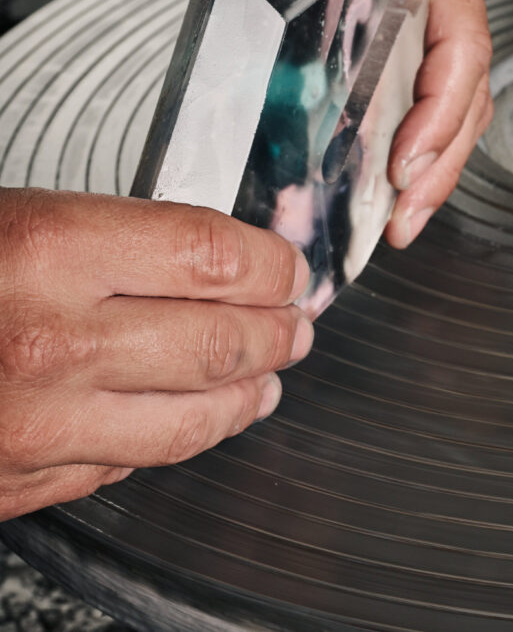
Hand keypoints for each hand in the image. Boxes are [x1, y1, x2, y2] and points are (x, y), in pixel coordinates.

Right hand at [0, 188, 311, 520]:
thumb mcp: (16, 217)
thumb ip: (116, 237)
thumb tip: (214, 256)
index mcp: (46, 247)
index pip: (214, 256)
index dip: (270, 262)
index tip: (289, 267)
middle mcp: (50, 341)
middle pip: (220, 338)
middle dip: (279, 330)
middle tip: (299, 322)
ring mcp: (35, 424)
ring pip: (192, 418)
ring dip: (250, 392)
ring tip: (274, 373)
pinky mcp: (18, 481)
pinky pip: (133, 460)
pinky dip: (187, 436)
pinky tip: (208, 418)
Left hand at [172, 0, 492, 247]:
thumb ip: (314, 47)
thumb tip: (333, 145)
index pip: (462, 51)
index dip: (439, 122)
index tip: (403, 171)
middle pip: (470, 83)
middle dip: (440, 161)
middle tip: (405, 218)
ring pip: (460, 91)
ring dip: (437, 157)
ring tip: (405, 213)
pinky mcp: (418, 14)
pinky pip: (436, 79)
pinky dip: (423, 131)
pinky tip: (398, 171)